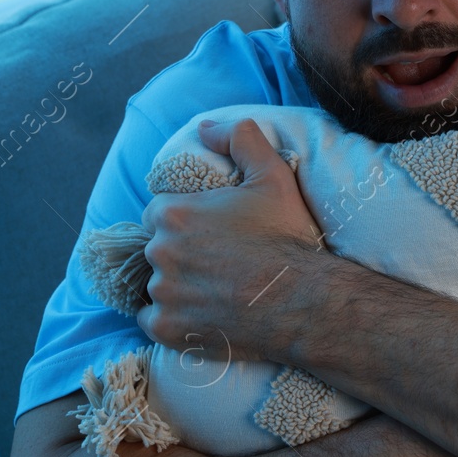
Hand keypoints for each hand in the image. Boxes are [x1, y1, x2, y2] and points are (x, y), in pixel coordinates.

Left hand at [137, 118, 325, 361]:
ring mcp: (162, 293)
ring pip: (157, 285)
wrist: (304, 302)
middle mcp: (159, 252)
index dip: (187, 222)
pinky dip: (170, 319)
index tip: (212, 234)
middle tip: (219, 264)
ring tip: (215, 291)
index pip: (160, 214)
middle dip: (181, 254)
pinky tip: (200, 314)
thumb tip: (204, 127)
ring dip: (178, 286)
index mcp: (174, 214)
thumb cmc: (288, 237)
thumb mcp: (273, 175)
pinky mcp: (168, 329)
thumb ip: (239, 138)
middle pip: (158, 249)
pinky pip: (153, 320)